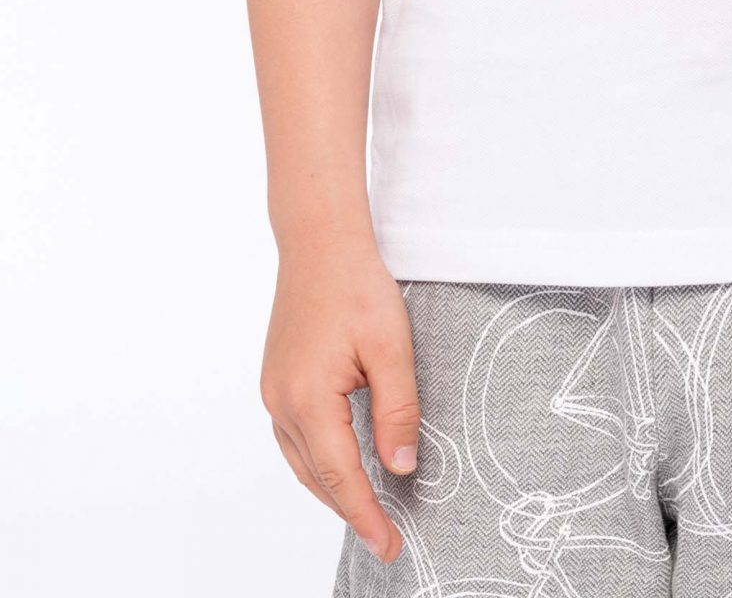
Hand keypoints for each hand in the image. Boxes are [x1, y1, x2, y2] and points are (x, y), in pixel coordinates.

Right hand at [259, 235, 421, 564]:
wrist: (319, 242)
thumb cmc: (357, 285)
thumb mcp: (391, 346)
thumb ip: (397, 410)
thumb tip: (401, 469)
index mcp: (308, 398)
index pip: (341, 476)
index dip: (366, 516)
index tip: (390, 545)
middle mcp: (281, 402)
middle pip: (317, 477)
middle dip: (351, 511)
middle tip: (387, 538)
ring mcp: (273, 392)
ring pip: (302, 462)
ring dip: (332, 490)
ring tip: (368, 512)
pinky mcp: (277, 380)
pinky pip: (296, 439)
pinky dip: (319, 463)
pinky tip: (341, 467)